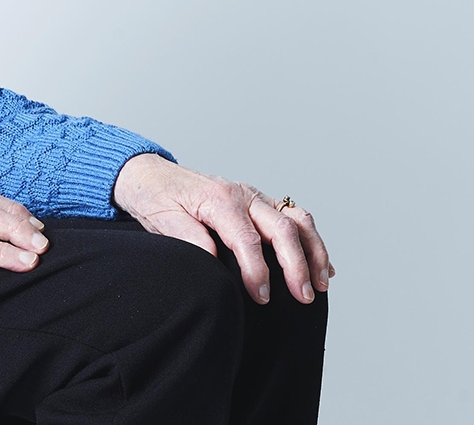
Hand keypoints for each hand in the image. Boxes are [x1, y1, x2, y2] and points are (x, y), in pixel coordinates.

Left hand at [112, 153, 333, 304]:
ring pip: (297, 220)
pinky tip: (322, 264)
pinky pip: (294, 218)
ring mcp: (255, 197)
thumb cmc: (156, 198)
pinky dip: (311, 241)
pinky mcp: (260, 203)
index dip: (257, 270)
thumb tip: (213, 259)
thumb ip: (189, 238)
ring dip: (313, 251)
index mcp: (220, 200)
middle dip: (297, 265)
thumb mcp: (163, 220)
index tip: (261, 296)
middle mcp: (244, 195)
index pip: (247, 238)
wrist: (151, 176)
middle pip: (282, 228)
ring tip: (321, 282)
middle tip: (303, 296)